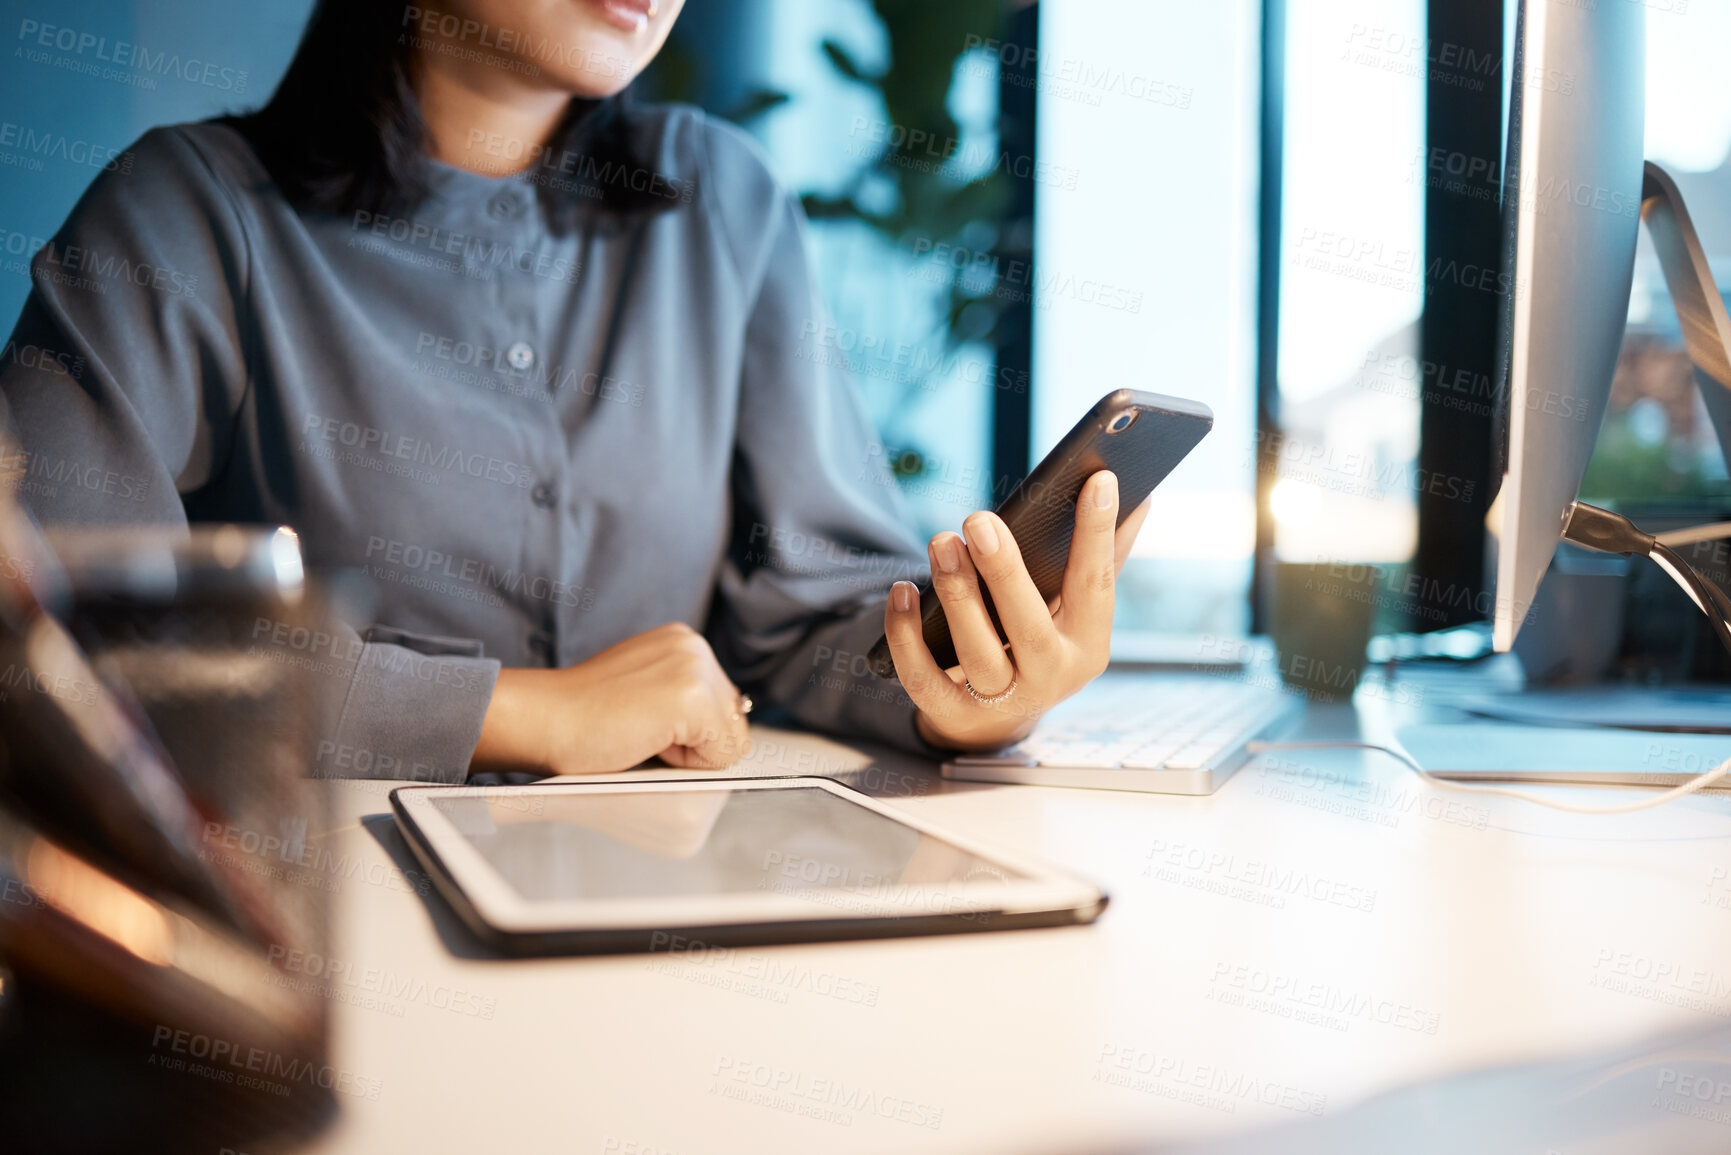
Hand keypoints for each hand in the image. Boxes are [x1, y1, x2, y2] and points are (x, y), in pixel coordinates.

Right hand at [472, 623, 750, 774]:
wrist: (543, 719)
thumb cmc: (584, 716)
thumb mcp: (645, 688)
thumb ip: (683, 695)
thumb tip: (731, 732)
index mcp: (684, 641)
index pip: (725, 703)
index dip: (689, 730)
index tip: (644, 720)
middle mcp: (695, 646)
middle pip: (734, 720)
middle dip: (695, 740)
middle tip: (639, 728)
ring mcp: (696, 669)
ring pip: (732, 739)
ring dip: (691, 752)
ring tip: (642, 734)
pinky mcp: (693, 698)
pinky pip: (722, 754)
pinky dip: (689, 762)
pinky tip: (647, 741)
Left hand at [884, 471, 1149, 750]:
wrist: (999, 719)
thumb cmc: (1042, 641)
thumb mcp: (1076, 610)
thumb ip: (1105, 559)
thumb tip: (1141, 498)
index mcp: (1088, 645)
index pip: (1096, 585)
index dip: (1098, 534)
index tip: (1097, 479)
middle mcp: (1050, 678)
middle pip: (1028, 627)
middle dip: (1003, 572)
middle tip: (978, 518)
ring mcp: (1001, 702)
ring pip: (976, 652)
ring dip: (955, 594)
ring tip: (941, 542)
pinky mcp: (952, 714)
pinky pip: (924, 677)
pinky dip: (907, 634)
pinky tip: (902, 590)